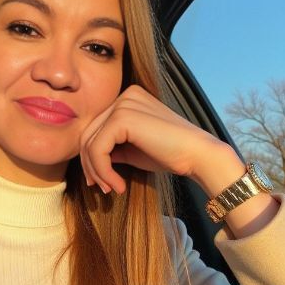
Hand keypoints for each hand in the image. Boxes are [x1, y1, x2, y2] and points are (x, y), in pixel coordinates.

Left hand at [80, 85, 228, 193]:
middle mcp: (123, 96)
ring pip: (89, 143)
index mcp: (127, 99)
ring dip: (97, 172)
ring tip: (111, 188)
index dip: (91, 158)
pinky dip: (103, 171)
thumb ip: (110, 147)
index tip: (100, 182)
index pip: (95, 129)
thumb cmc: (169, 154)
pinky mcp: (122, 117)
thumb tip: (86, 159)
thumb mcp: (132, 149)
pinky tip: (118, 185)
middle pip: (87, 134)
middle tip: (102, 188)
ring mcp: (123, 104)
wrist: (198, 156)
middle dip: (90, 166)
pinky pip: (97, 149)